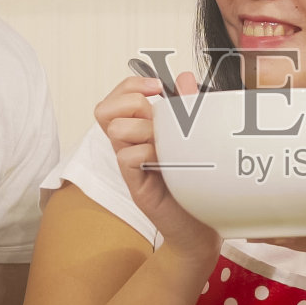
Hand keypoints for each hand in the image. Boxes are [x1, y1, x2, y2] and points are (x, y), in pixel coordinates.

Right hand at [97, 72, 219, 257]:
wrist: (202, 228)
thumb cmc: (197, 182)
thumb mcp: (195, 138)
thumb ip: (188, 106)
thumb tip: (185, 76)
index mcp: (141, 130)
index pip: (117, 97)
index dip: (131, 84)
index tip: (158, 86)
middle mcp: (130, 145)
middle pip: (103, 109)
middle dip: (131, 101)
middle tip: (155, 113)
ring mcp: (131, 166)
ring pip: (115, 130)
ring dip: (143, 128)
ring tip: (165, 143)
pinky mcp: (137, 186)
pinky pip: (127, 158)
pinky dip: (147, 153)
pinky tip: (166, 162)